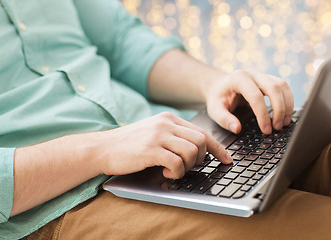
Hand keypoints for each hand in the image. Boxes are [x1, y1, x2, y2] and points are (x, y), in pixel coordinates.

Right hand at [90, 112, 231, 178]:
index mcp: (169, 119)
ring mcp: (158, 135)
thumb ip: (174, 136)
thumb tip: (198, 149)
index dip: (218, 148)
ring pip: (192, 151)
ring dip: (189, 167)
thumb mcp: (154, 133)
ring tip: (176, 171)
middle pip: (201, 141)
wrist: (103, 147)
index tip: (226, 159)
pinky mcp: (151, 149)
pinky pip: (177, 163)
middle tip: (190, 167)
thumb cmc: (130, 144)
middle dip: (202, 159)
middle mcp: (166, 124)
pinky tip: (166, 173)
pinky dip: (177, 173)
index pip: (202, 131)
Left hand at [205, 68, 293, 134]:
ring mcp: (262, 74)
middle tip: (278, 128)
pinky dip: (288, 101)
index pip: (256, 96)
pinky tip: (286, 115)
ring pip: (282, 86)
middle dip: (279, 109)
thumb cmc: (217, 98)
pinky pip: (284, 88)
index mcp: (238, 78)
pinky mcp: (269, 79)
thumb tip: (237, 129)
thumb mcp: (214, 109)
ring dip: (287, 105)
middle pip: (274, 88)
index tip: (266, 130)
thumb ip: (224, 119)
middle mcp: (252, 73)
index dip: (263, 115)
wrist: (218, 85)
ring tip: (284, 123)